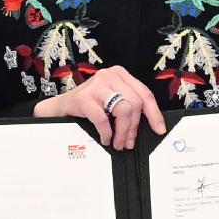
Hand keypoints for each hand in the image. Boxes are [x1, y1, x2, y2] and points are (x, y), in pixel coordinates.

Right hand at [38, 66, 168, 148]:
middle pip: (135, 104)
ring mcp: (96, 85)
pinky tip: (105, 138)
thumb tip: (150, 126)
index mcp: (120, 75)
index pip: (145, 94)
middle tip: (128, 143)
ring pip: (123, 110)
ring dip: (122, 132)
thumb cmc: (88, 106)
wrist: (59, 108)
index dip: (154, 114)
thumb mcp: (112, 101)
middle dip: (133, 128)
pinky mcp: (83, 97)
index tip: (159, 129)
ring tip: (118, 143)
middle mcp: (110, 76)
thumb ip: (128, 106)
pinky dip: (106, 132)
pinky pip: (103, 118)